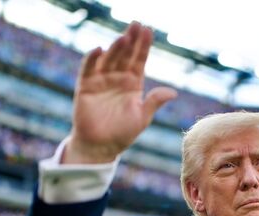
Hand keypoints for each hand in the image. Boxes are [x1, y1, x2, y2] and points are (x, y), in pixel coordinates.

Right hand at [64, 21, 176, 163]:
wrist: (100, 147)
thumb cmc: (122, 134)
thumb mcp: (142, 118)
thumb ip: (154, 102)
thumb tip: (172, 93)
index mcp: (133, 83)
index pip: (139, 60)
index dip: (143, 46)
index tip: (149, 30)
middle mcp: (117, 78)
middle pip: (125, 55)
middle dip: (131, 40)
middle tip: (136, 25)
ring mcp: (101, 80)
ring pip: (109, 59)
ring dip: (116, 48)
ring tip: (124, 37)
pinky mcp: (86, 86)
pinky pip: (88, 69)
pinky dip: (92, 59)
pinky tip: (99, 49)